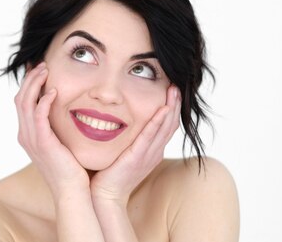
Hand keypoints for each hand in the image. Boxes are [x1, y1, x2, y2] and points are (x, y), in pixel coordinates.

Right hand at [14, 62, 89, 198]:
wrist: (72, 191)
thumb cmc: (70, 168)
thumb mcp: (59, 142)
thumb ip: (56, 126)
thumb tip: (63, 109)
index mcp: (27, 134)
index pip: (22, 102)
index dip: (28, 84)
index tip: (38, 69)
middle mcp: (25, 135)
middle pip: (20, 98)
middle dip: (29, 79)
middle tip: (42, 64)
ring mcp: (31, 139)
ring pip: (25, 103)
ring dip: (34, 84)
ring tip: (46, 70)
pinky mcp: (42, 142)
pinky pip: (38, 116)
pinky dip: (43, 101)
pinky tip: (53, 91)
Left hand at [90, 85, 181, 205]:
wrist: (104, 195)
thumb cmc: (109, 173)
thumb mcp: (123, 152)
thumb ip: (127, 138)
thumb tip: (119, 119)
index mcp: (151, 151)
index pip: (166, 126)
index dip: (171, 108)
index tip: (171, 91)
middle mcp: (154, 152)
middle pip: (170, 125)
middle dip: (175, 104)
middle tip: (177, 86)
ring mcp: (147, 155)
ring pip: (164, 128)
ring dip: (170, 108)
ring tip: (173, 90)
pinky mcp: (137, 158)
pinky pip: (149, 137)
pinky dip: (157, 122)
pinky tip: (162, 109)